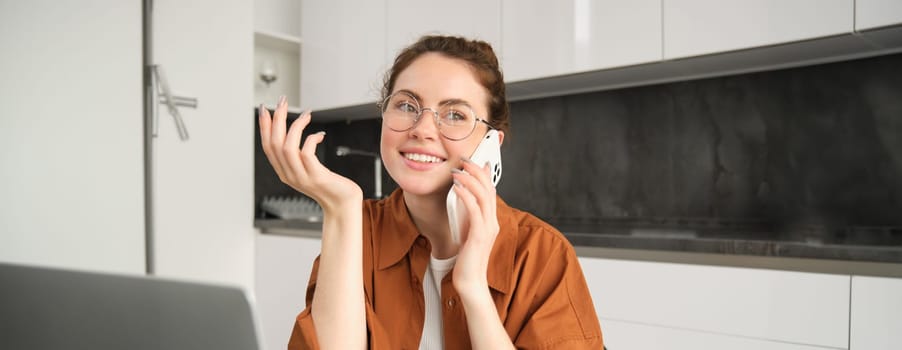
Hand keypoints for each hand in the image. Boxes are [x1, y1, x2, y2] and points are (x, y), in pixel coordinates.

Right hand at [258, 96, 362, 212]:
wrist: (343, 205)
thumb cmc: (329, 185)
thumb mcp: (307, 169)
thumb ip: (298, 155)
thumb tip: (295, 130)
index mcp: (283, 172)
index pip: (267, 146)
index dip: (264, 127)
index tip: (265, 109)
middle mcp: (288, 175)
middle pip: (275, 143)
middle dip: (277, 119)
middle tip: (283, 102)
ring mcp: (301, 177)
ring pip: (287, 147)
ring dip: (295, 126)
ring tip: (306, 115)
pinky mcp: (316, 177)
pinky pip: (306, 153)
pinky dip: (311, 139)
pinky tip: (319, 134)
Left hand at [450, 158, 499, 297]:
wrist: (470, 282)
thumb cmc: (467, 259)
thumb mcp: (468, 233)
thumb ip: (469, 217)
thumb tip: (463, 198)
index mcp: (491, 220)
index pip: (491, 191)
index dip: (485, 174)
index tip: (475, 161)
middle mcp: (493, 222)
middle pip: (489, 189)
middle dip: (477, 171)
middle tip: (464, 160)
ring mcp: (488, 228)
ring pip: (483, 195)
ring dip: (470, 180)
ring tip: (458, 171)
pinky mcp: (479, 235)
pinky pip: (474, 210)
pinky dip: (466, 195)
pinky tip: (456, 188)